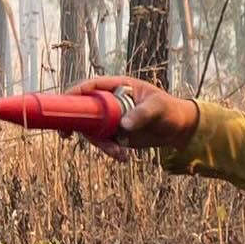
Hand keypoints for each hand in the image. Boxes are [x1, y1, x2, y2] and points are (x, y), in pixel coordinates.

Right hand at [69, 76, 198, 151]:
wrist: (179, 128)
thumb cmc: (170, 110)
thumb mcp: (158, 109)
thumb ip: (142, 114)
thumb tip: (123, 125)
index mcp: (118, 87)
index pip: (91, 86)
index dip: (75, 93)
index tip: (65, 105)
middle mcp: (111, 102)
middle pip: (84, 110)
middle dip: (75, 123)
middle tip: (66, 135)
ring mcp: (112, 118)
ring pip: (92, 130)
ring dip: (100, 144)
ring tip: (119, 153)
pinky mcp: (115, 133)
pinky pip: (104, 142)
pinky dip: (110, 151)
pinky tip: (124, 157)